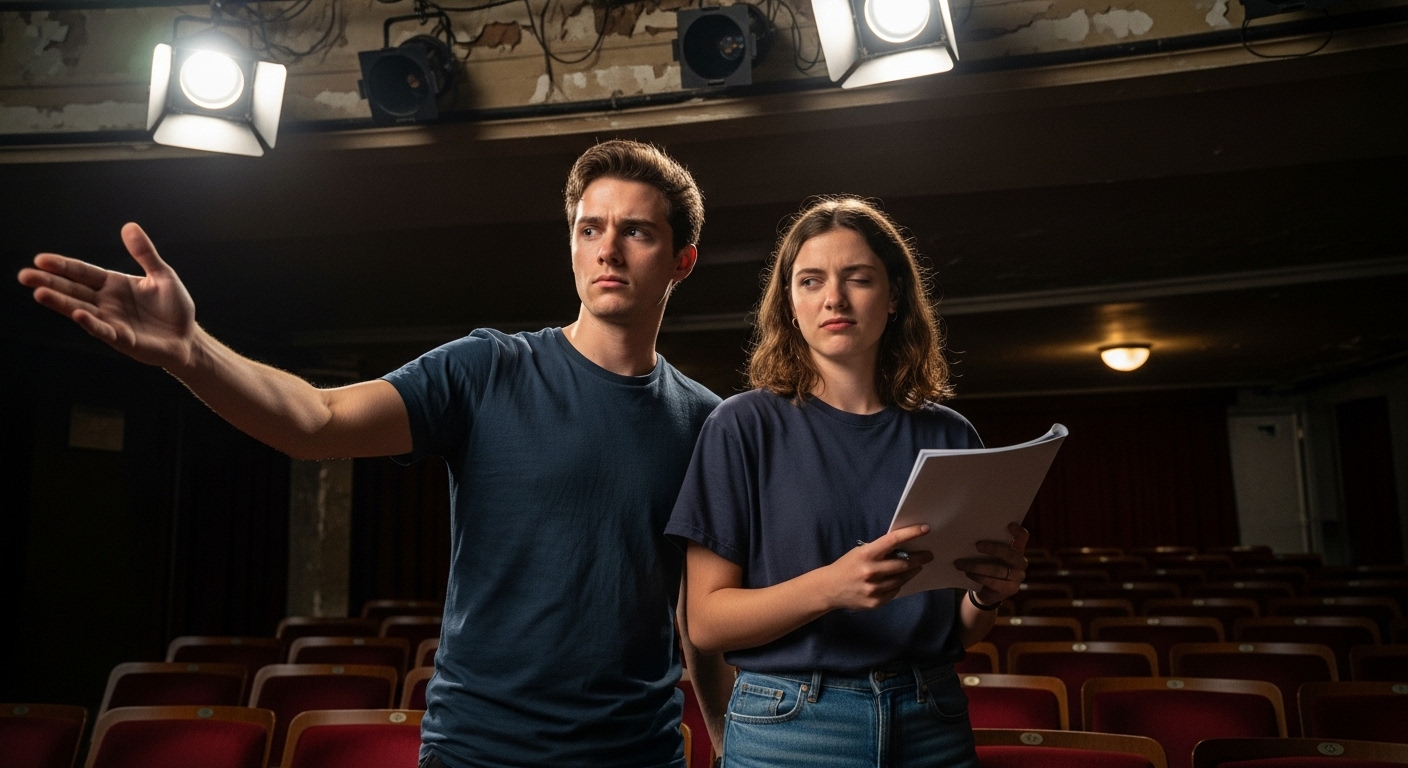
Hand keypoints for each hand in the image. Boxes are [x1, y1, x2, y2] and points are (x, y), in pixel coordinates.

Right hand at [18, 223, 198, 369]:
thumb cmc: (174, 307)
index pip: (82, 272)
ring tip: (39, 294)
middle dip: (49, 283)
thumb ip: (145, 253)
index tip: (40, 259)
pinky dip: (92, 323)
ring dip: (61, 303)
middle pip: (73, 290)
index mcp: (112, 284)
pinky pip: (104, 330)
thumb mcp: (162, 275)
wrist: (188, 337)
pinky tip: (80, 315)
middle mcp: (106, 302)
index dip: (63, 266)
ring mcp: (111, 321)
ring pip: (80, 310)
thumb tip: (129, 226)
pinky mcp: (122, 339)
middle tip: (24, 276)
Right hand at [821, 524, 934, 610]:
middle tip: (928, 555)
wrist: (829, 589)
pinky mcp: (875, 602)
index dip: (911, 533)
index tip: (925, 529)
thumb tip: (904, 548)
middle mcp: (871, 571)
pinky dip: (898, 584)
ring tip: (916, 567)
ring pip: (902, 579)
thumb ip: (880, 551)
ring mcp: (873, 589)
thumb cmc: (847, 566)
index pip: (893, 540)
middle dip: (919, 558)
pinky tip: (898, 580)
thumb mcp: (860, 552)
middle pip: (903, 564)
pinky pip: (895, 591)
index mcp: (866, 554)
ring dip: (911, 572)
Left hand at [954, 522, 1029, 606]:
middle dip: (993, 548)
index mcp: (1017, 549)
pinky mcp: (1010, 589)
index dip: (1018, 531)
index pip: (1023, 537)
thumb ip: (987, 544)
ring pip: (997, 570)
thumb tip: (970, 534)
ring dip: (976, 566)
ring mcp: (1017, 577)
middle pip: (1009, 553)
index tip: (1010, 524)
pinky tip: (968, 573)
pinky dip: (978, 577)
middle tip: (977, 545)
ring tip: (960, 564)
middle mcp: (1021, 562)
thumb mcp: (989, 555)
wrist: (987, 592)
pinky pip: (993, 582)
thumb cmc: (987, 566)